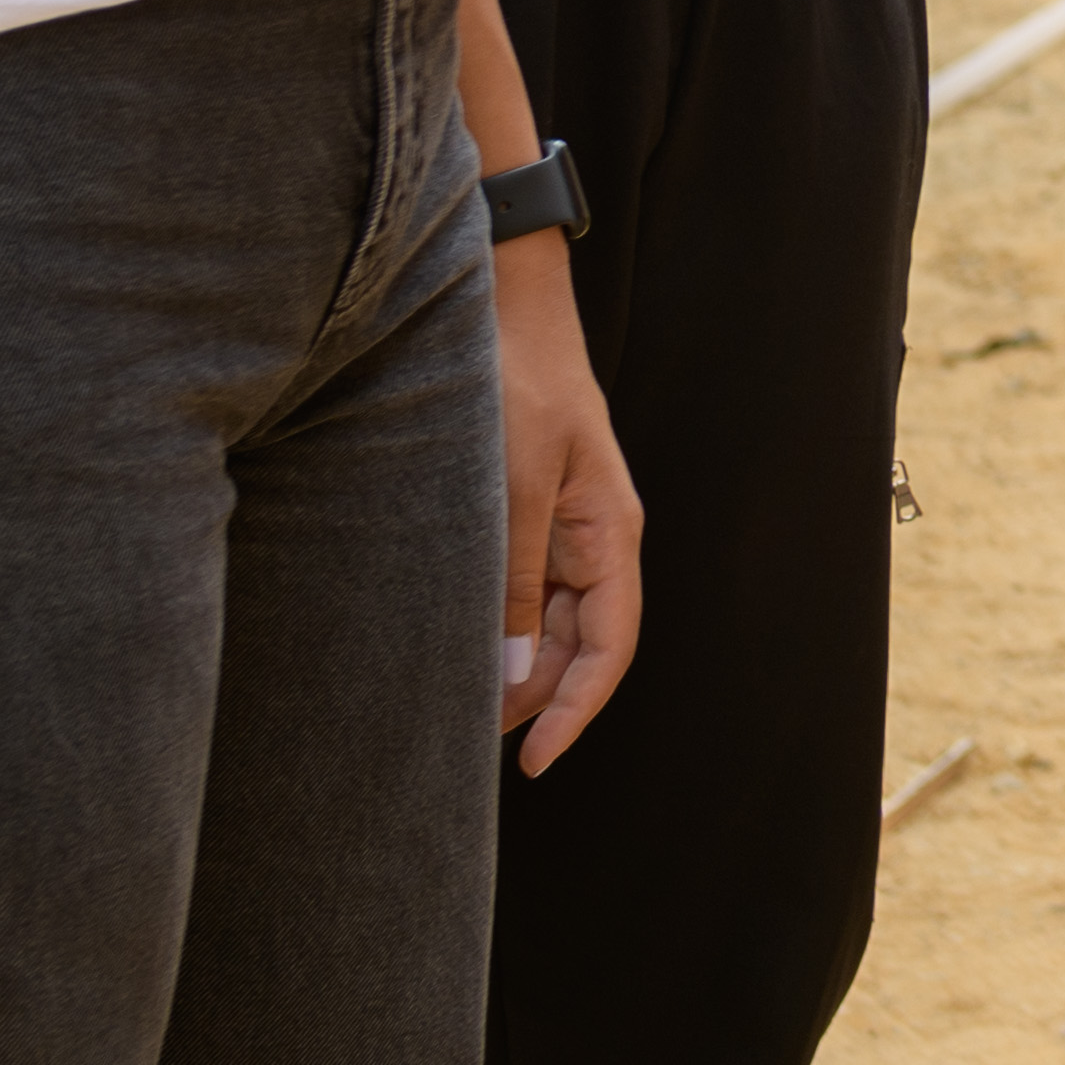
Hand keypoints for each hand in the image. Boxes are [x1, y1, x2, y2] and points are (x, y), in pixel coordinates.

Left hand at [492, 256, 645, 770]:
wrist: (503, 305)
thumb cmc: (516, 382)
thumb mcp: (513, 484)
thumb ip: (513, 579)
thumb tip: (512, 674)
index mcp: (609, 532)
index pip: (609, 646)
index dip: (576, 710)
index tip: (533, 759)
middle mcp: (593, 538)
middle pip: (575, 643)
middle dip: (533, 696)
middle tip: (466, 737)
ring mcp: (561, 525)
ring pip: (544, 621)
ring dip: (510, 663)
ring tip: (454, 699)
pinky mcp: (526, 512)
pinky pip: (519, 586)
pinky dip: (494, 623)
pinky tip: (455, 639)